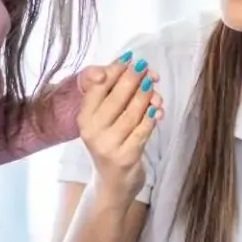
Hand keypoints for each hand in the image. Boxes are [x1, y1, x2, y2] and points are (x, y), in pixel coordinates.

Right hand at [77, 53, 162, 202]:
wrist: (112, 183)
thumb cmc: (111, 143)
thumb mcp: (104, 119)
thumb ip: (112, 93)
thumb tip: (129, 64)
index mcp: (84, 117)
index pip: (98, 87)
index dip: (115, 70)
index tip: (130, 58)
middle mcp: (92, 131)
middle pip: (116, 97)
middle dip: (133, 79)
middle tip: (146, 67)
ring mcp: (108, 146)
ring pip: (131, 113)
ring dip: (146, 97)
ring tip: (154, 86)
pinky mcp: (126, 157)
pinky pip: (142, 132)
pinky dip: (152, 118)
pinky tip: (157, 110)